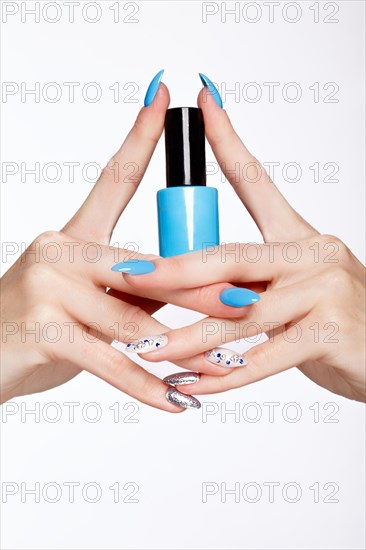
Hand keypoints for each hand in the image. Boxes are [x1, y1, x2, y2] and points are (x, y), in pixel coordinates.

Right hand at [0, 84, 244, 409]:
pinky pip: (109, 362)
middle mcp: (58, 252)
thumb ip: (125, 291)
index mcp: (72, 237)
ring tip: (220, 367)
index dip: (141, 136)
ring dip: (182, 350)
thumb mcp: (82, 299)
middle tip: (247, 300)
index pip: (113, 179)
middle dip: (200, 290)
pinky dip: (146, 386)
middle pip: (145, 268)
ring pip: (132, 321)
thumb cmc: (38, 325)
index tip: (164, 97)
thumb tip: (183, 296)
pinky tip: (176, 400)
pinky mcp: (41, 332)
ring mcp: (46, 289)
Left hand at [122, 88, 365, 402]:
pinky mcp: (332, 333)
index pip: (258, 181)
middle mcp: (314, 255)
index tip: (204, 103)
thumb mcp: (296, 293)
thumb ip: (253, 288)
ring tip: (149, 351)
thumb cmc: (338, 322)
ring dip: (188, 338)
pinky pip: (263, 359)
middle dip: (172, 270)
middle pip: (229, 257)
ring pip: (239, 315)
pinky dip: (224, 376)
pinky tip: (192, 384)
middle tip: (128, 274)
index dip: (229, 141)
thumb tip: (200, 293)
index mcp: (301, 239)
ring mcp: (325, 292)